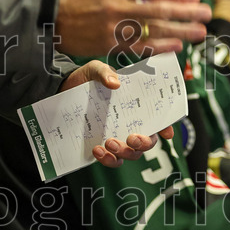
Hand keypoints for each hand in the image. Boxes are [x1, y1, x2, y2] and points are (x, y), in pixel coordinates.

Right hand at [55, 0, 211, 56]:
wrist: (45, 17)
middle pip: (158, 11)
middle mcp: (116, 9)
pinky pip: (138, 48)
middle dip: (185, 13)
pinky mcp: (108, 46)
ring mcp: (112, 29)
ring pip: (152, 31)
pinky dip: (158, 47)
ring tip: (199, 32)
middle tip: (206, 14)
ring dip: (179, 31)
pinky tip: (176, 45)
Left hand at [60, 60, 175, 166]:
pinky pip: (113, 161)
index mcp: (135, 105)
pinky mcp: (103, 147)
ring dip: (124, 153)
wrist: (63, 91)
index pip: (157, 117)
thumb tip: (115, 83)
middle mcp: (130, 124)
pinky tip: (97, 150)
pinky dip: (108, 160)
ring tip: (109, 143)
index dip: (166, 126)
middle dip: (144, 143)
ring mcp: (118, 137)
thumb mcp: (95, 69)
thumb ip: (105, 73)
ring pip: (132, 154)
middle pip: (148, 141)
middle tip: (131, 138)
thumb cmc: (86, 79)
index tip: (166, 133)